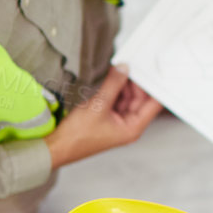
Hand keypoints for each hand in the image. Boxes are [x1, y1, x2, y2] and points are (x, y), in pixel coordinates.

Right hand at [44, 66, 164, 168]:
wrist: (58, 147)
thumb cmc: (77, 136)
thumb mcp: (98, 104)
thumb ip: (113, 84)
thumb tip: (123, 68)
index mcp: (133, 128)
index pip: (154, 105)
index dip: (154, 87)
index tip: (152, 70)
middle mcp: (130, 126)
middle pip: (141, 100)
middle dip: (136, 83)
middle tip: (130, 66)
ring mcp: (120, 122)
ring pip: (129, 98)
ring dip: (125, 85)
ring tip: (119, 70)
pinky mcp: (109, 118)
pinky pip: (118, 100)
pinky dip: (116, 90)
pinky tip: (113, 79)